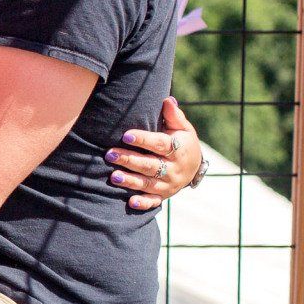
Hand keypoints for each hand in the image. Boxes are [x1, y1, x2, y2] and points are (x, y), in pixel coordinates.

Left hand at [104, 96, 200, 210]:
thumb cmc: (181, 142)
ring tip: (113, 176)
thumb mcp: (182, 128)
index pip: (160, 144)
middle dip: (130, 160)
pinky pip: (153, 202)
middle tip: (109, 153)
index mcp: (178, 150)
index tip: (126, 134)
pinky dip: (142, 203)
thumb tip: (166, 100)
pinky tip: (129, 202)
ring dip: (130, 181)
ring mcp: (168, 184)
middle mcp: (174, 169)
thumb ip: (173, 116)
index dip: (144, 140)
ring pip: (148, 183)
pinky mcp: (163, 196)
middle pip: (150, 165)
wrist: (194, 166)